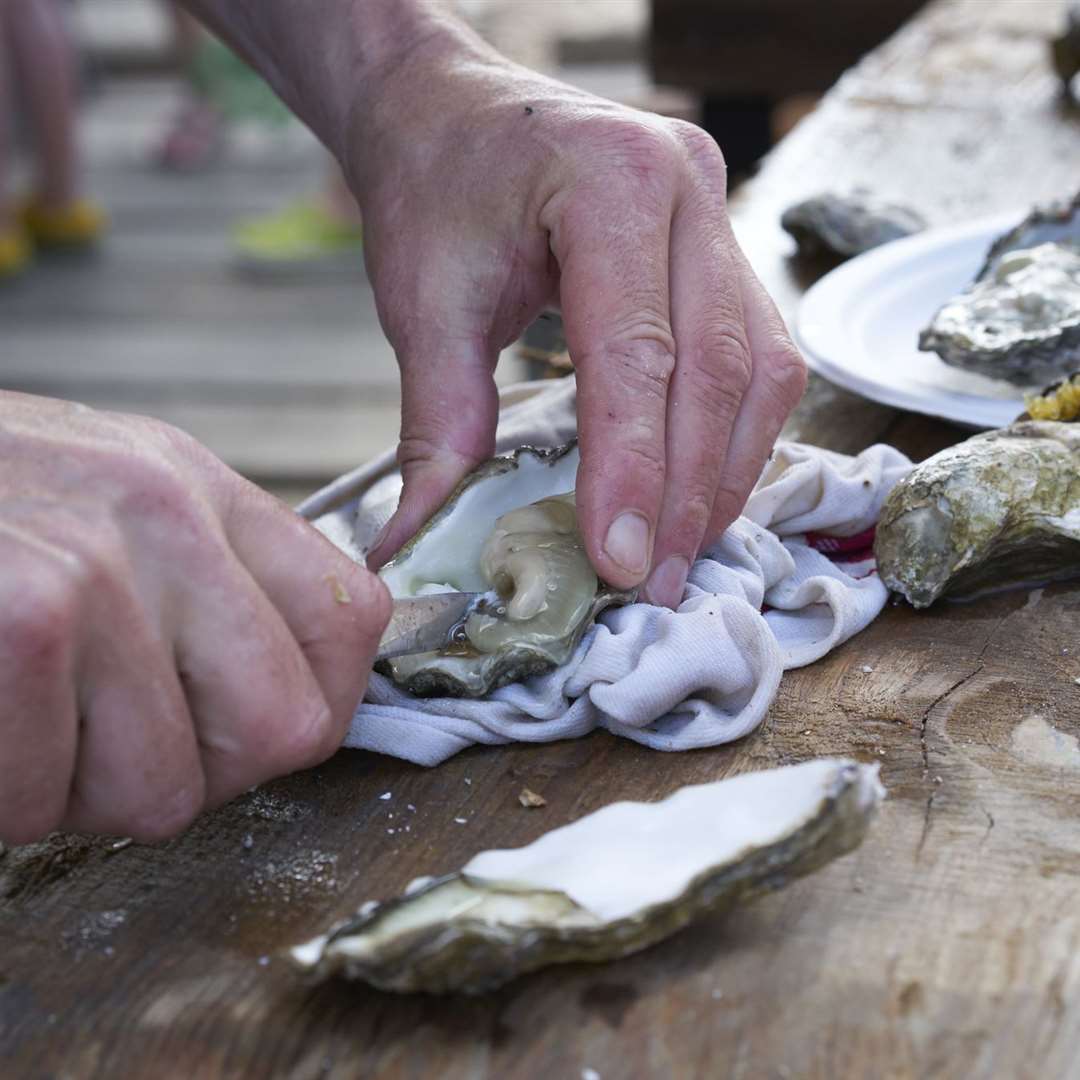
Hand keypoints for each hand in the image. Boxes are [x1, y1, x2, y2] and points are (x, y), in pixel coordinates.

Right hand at [0, 393, 389, 844]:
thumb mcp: (105, 494)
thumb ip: (207, 579)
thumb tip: (300, 686)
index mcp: (199, 488)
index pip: (350, 623)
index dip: (313, 703)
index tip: (244, 727)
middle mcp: (163, 518)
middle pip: (283, 729)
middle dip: (201, 772)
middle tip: (118, 749)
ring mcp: (90, 572)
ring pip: (162, 791)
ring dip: (82, 795)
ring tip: (27, 727)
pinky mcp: (18, 625)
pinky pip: (46, 799)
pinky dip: (5, 796)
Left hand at [352, 33, 806, 605]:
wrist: (451, 109)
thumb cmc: (433, 186)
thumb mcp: (422, 297)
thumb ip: (437, 420)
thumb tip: (419, 535)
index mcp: (612, 181)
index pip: (638, 351)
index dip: (634, 466)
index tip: (618, 560)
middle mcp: (690, 189)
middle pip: (719, 368)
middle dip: (690, 490)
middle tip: (657, 581)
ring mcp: (718, 215)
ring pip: (760, 367)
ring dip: (725, 471)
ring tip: (682, 551)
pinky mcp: (721, 249)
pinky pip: (756, 354)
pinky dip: (732, 433)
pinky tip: (700, 489)